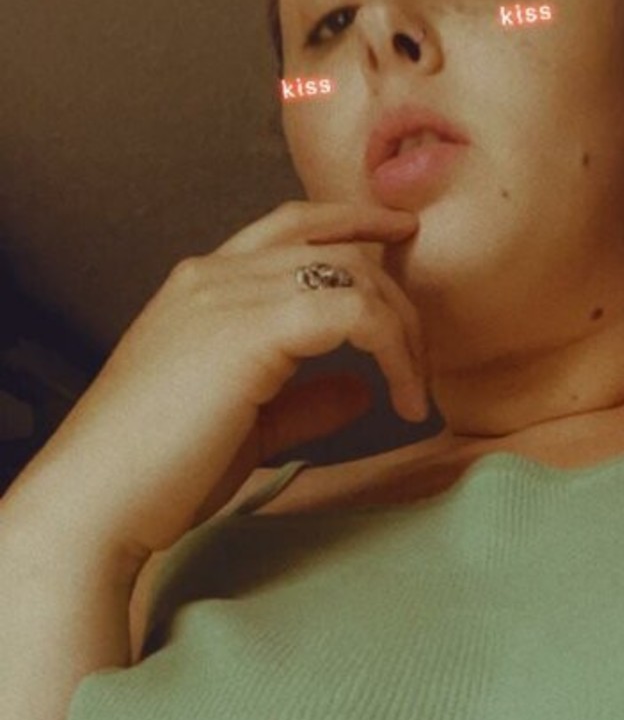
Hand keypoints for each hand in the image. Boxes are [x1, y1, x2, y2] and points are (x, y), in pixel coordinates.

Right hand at [18, 199, 426, 564]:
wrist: (103, 497)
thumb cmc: (159, 474)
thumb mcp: (245, 427)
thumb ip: (302, 401)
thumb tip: (360, 390)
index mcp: (203, 286)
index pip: (291, 226)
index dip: (353, 222)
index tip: (401, 239)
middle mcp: (214, 275)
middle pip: (335, 245)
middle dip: (396, 293)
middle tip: (424, 356)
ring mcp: (229, 295)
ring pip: (353, 273)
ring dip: (402, 330)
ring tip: (416, 391)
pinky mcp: (252, 330)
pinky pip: (355, 314)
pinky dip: (396, 354)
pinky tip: (403, 403)